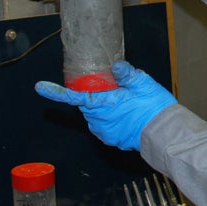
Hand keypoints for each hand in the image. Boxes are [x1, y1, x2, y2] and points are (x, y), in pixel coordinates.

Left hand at [36, 60, 176, 150]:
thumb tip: (115, 65)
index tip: (40, 87)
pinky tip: (124, 114)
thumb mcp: (143, 84)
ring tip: (122, 102)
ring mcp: (106, 132)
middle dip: (92, 97)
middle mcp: (100, 121)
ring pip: (94, 117)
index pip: (75, 97)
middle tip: (110, 90)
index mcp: (105, 104)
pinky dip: (107, 119)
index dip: (57, 92)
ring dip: (100, 108)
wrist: (166, 133)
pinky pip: (103, 126)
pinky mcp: (113, 140)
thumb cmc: (155, 108)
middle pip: (86, 106)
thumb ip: (127, 74)